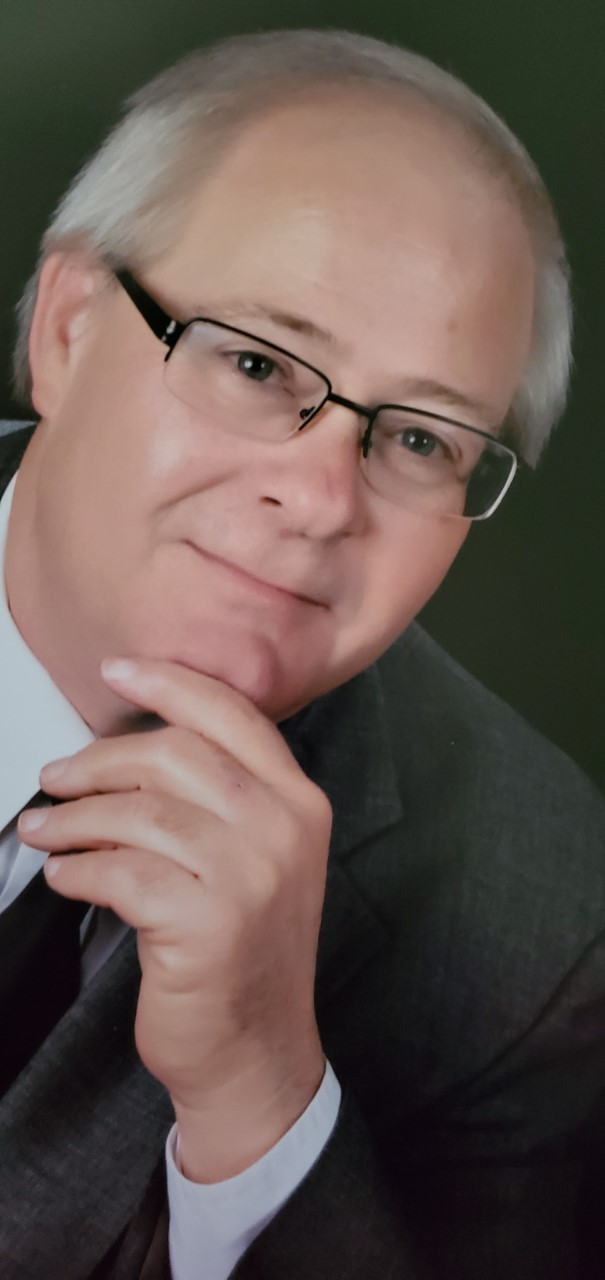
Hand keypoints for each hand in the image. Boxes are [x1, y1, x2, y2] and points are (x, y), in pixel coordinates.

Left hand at [18, 657, 331, 1179]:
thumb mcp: (257, 860)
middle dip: (100, 760)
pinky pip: (119, 871)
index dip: (169, 684)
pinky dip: (77, 869)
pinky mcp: (206, 923)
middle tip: (58, 776)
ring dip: (75, 817)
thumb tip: (133, 751)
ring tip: (46, 829)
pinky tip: (64, 875)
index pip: (232, 715)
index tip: (117, 672)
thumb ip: (221, 799)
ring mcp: (249, 876)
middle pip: (175, 755)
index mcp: (300, 802)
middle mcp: (283, 830)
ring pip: (140, 813)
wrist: (256, 1051)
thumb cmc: (244, 952)